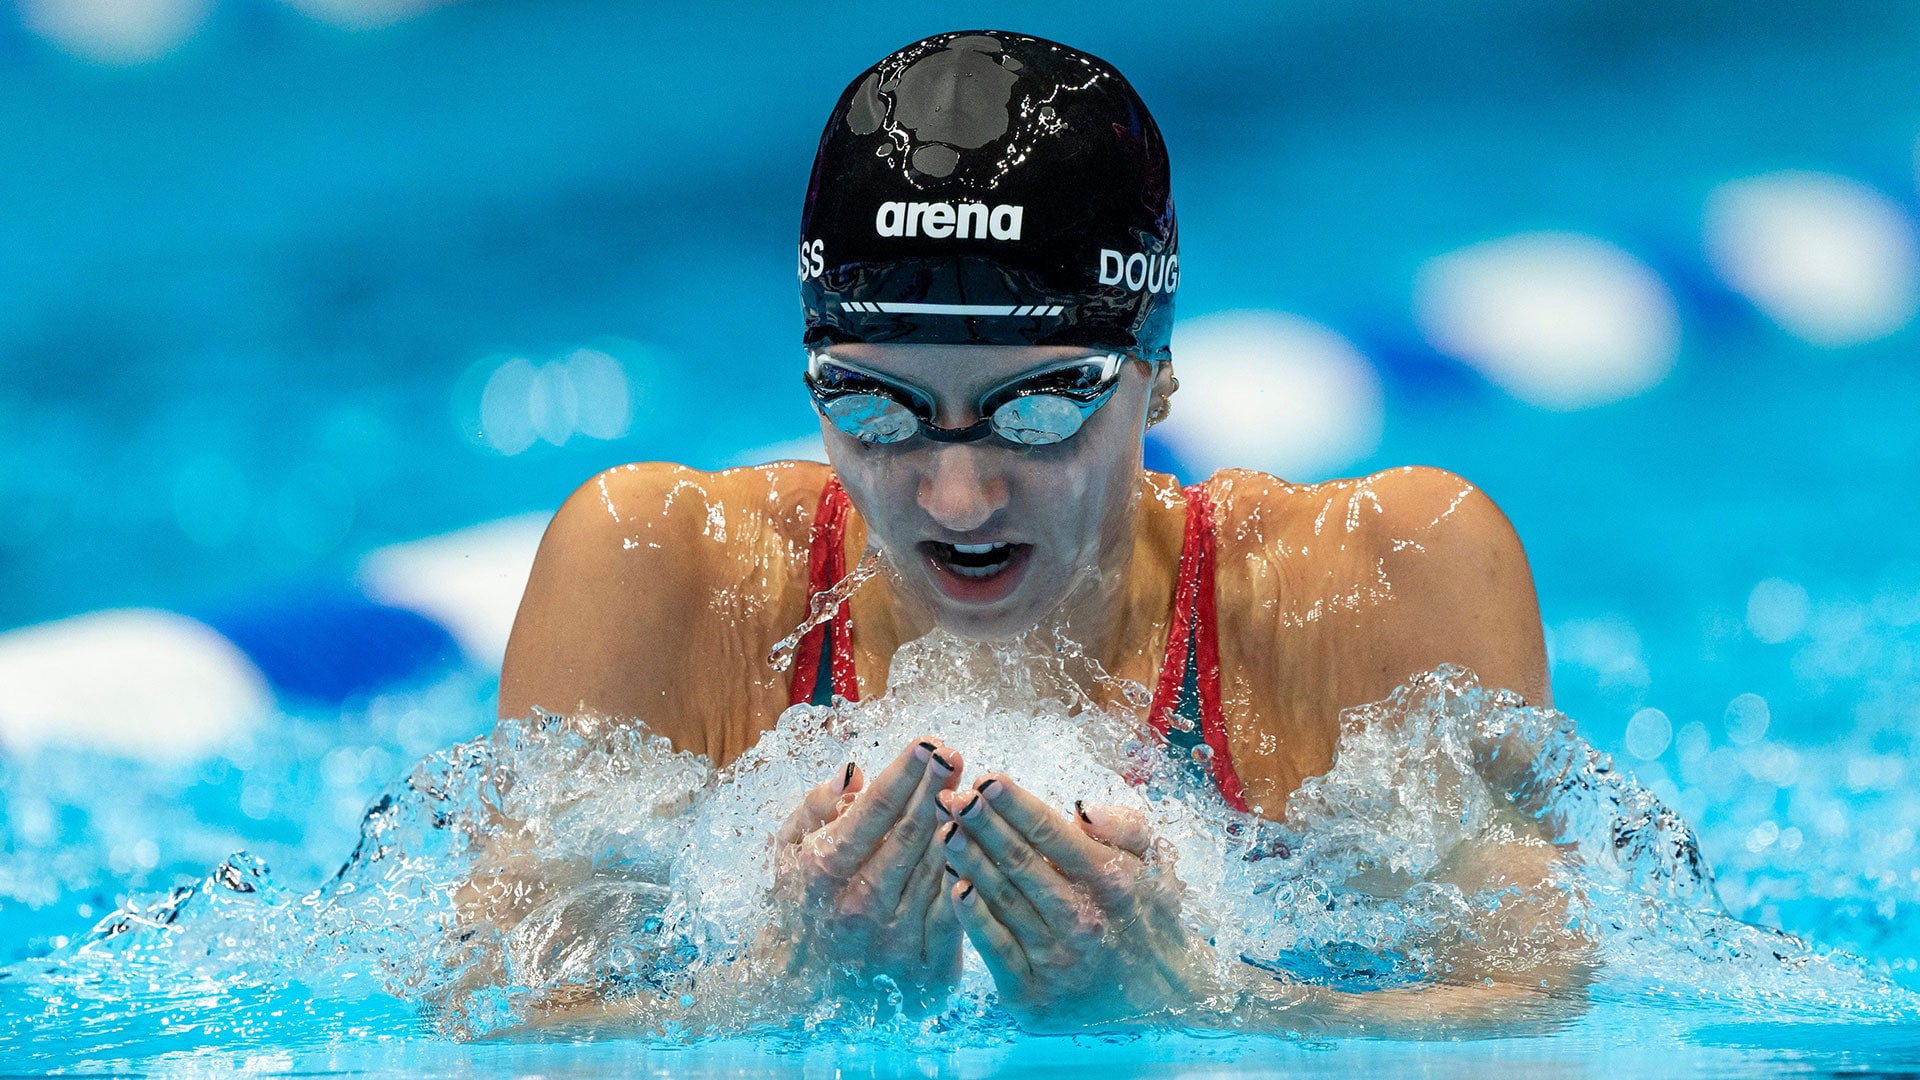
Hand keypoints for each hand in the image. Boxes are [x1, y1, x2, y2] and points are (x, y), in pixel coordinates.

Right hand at [769, 736, 965, 1013]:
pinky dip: (969, 879)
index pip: (874, 811)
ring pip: (937, 872)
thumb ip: (815, 806)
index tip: (928, 743)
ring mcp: (893, 943)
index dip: (904, 773)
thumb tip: (853, 772)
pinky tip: (982, 848)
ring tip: (976, 792)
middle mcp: (858, 908)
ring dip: (960, 828)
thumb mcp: (785, 850)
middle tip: (956, 754)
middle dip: (936, 790)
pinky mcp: (924, 973)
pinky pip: (956, 916)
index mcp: (823, 872)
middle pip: (910, 836)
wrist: (797, 991)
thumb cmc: (796, 903)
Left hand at [938, 774, 1212, 1030]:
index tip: (986, 779)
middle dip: (980, 825)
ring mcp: (1054, 959)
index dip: (1015, 804)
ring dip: (968, 862)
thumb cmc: (1149, 919)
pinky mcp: (1031, 993)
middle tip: (950, 797)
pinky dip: (972, 918)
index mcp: (1109, 879)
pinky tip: (952, 889)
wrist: (1162, 1000)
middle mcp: (1082, 919)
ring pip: (1001, 900)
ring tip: (942, 829)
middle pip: (1018, 862)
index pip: (1050, 833)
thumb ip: (1126, 827)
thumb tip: (1083, 809)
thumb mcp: (1156, 864)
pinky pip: (994, 948)